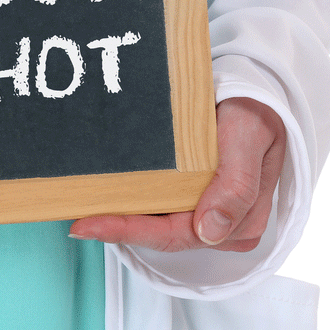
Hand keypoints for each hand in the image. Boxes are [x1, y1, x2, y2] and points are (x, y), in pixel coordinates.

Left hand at [69, 97, 286, 251]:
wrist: (255, 93)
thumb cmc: (255, 114)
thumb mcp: (249, 138)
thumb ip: (237, 184)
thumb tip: (210, 231)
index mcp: (240, 222)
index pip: (176, 235)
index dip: (130, 232)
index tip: (89, 225)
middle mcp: (220, 225)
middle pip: (159, 234)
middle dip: (116, 228)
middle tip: (73, 220)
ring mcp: (203, 211)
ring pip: (154, 223)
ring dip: (118, 217)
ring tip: (77, 209)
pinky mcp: (189, 195)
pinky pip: (154, 205)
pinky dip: (128, 202)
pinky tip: (102, 195)